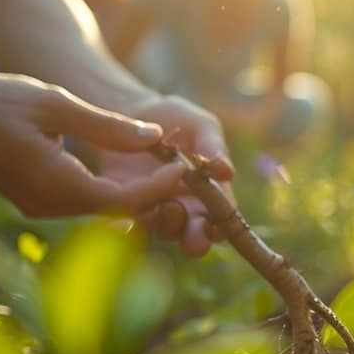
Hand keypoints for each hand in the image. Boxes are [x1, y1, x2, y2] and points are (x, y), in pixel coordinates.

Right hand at [0, 69, 188, 217]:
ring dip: (134, 194)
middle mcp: (49, 207)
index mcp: (56, 186)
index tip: (186, 167)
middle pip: (117, 213)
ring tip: (166, 168)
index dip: (161, 188)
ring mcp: (39, 207)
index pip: (125, 203)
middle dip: (154, 196)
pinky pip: (82, 202)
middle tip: (187, 171)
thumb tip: (156, 137)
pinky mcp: (33, 200)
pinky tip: (130, 170)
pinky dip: (110, 189)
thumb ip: (108, 126)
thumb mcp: (58, 104)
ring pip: (101, 210)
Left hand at [101, 94, 235, 255]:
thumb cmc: (177, 118)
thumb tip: (227, 171)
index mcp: (210, 192)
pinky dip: (130, 225)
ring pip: (164, 231)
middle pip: (194, 235)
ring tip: (168, 207)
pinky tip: (128, 221)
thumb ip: (212, 146)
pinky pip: (130, 222)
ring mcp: (155, 209)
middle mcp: (185, 207)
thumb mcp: (200, 125)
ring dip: (168, 227)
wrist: (133, 112)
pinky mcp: (126, 205)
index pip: (221, 218)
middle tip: (193, 238)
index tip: (215, 227)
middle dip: (195, 241)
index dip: (221, 228)